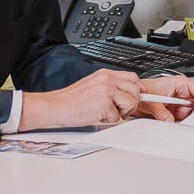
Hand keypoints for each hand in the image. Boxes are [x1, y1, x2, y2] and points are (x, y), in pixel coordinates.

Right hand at [22, 68, 142, 130]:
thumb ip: (110, 86)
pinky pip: (118, 116)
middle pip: (136, 90)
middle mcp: (108, 79)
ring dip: (122, 112)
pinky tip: (97, 115)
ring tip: (108, 112)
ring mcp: (107, 90)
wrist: (57, 106)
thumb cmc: (72, 100)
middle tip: (119, 109)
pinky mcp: (104, 103)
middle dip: (131, 102)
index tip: (135, 98)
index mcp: (105, 74)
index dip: (136, 90)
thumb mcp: (93, 85)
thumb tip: (125, 93)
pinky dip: (109, 120)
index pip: (133, 77)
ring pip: (131, 102)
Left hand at [134, 75, 193, 121]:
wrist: (137, 97)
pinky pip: (189, 118)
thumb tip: (169, 121)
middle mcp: (184, 93)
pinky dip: (190, 123)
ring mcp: (183, 103)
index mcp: (181, 84)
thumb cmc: (144, 91)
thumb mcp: (151, 102)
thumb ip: (160, 112)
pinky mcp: (180, 112)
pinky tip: (188, 126)